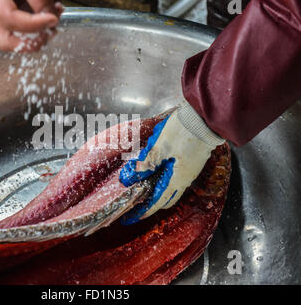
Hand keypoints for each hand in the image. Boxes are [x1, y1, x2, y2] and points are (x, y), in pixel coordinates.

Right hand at [0, 0, 64, 51]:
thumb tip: (51, 20)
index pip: (9, 19)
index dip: (33, 24)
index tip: (53, 19)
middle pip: (7, 41)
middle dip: (33, 41)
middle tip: (51, 30)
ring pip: (20, 38)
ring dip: (44, 29)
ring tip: (57, 5)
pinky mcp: (11, 17)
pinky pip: (28, 28)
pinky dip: (45, 19)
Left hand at [119, 103, 224, 224]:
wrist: (205, 118)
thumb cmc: (183, 131)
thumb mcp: (160, 146)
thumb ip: (146, 162)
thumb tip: (133, 175)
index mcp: (177, 179)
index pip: (157, 202)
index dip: (143, 211)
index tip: (131, 218)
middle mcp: (185, 179)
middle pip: (166, 199)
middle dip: (150, 204)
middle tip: (135, 205)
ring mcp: (189, 171)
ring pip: (170, 188)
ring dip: (156, 191)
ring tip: (142, 188)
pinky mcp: (190, 162)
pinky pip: (174, 178)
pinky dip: (162, 180)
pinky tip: (154, 172)